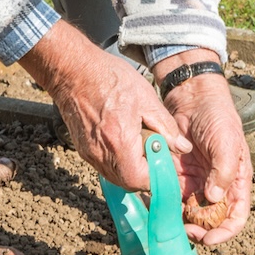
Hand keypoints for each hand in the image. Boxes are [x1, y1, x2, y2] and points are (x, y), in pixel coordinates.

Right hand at [18, 21, 191, 192]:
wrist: (72, 71)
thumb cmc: (108, 78)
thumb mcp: (146, 98)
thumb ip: (166, 127)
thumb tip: (182, 147)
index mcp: (119, 141)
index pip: (140, 179)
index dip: (157, 178)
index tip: (169, 168)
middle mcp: (101, 153)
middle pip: (128, 183)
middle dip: (147, 175)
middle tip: (158, 157)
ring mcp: (90, 153)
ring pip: (116, 177)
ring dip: (133, 170)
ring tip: (143, 148)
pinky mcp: (84, 150)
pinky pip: (105, 166)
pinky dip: (120, 162)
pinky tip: (126, 142)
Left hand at [156, 56, 252, 245]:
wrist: (193, 98)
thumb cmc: (218, 117)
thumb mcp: (227, 142)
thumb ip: (223, 170)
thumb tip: (214, 198)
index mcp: (236, 182)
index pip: (236, 216)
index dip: (225, 232)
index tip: (209, 239)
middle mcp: (217, 186)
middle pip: (211, 220)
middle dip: (200, 230)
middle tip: (186, 231)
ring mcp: (197, 182)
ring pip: (190, 212)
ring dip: (181, 220)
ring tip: (170, 220)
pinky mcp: (179, 175)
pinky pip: (172, 196)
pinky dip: (166, 203)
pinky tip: (157, 205)